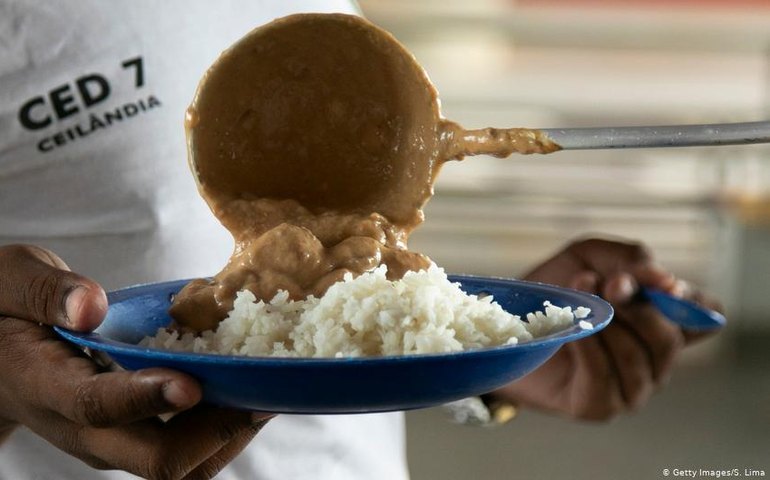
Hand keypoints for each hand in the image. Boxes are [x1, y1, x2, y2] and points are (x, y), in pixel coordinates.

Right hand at [0, 244, 270, 478]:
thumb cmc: (6, 310)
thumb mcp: (10, 280)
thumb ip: (47, 292)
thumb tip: (91, 306)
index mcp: (46, 387)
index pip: (96, 406)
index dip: (146, 397)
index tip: (192, 382)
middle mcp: (84, 430)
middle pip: (154, 461)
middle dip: (215, 432)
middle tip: (262, 392)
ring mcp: (112, 442)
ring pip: (180, 468)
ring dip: (230, 437)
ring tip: (270, 394)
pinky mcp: (134, 438)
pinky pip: (186, 454)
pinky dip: (223, 431)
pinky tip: (249, 392)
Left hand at [493, 238, 722, 420]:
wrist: (501, 323)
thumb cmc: (552, 289)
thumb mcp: (588, 256)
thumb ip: (628, 257)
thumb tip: (663, 280)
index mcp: (660, 321)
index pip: (705, 317)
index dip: (690, 300)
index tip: (657, 282)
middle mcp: (653, 360)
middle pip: (670, 337)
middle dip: (635, 306)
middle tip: (601, 282)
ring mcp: (629, 388)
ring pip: (639, 358)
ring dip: (606, 322)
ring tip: (576, 296)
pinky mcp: (598, 406)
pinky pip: (605, 377)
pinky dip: (588, 347)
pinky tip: (570, 329)